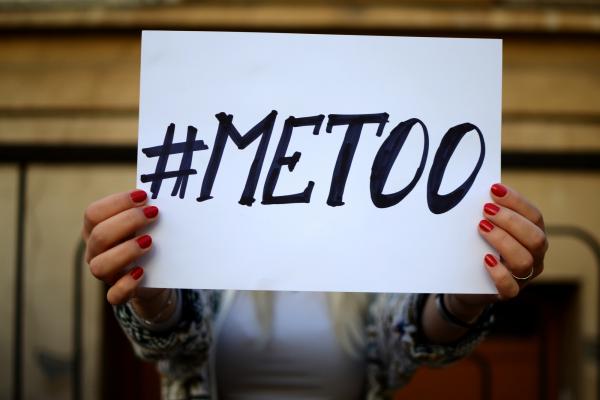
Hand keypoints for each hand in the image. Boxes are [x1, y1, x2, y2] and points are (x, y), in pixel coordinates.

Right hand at [82, 189, 163, 305]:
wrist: (157, 275)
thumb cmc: (148, 238)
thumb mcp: (144, 222)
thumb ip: (146, 208)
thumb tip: (162, 188)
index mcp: (96, 229)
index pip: (93, 213)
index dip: (117, 202)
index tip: (144, 196)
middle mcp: (95, 251)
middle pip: (98, 236)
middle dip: (127, 221)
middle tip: (154, 214)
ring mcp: (105, 274)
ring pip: (99, 266)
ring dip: (125, 251)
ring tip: (149, 242)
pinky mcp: (119, 293)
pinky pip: (114, 295)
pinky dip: (126, 284)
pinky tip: (142, 272)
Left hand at [448, 183, 548, 319]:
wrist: (465, 282)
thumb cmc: (479, 248)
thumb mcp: (485, 229)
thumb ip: (487, 214)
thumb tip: (476, 191)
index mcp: (532, 235)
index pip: (534, 216)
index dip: (517, 201)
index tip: (494, 189)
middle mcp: (534, 256)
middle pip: (536, 238)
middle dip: (511, 221)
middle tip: (486, 210)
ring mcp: (523, 277)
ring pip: (524, 261)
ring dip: (503, 241)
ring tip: (481, 228)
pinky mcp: (507, 293)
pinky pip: (510, 288)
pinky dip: (499, 273)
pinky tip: (485, 259)